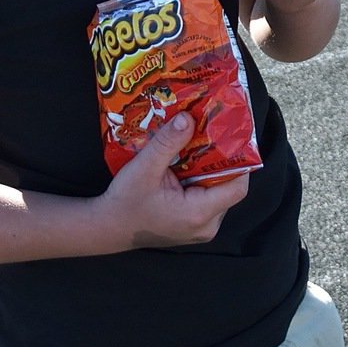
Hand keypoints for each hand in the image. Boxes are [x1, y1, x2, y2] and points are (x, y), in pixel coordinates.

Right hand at [97, 112, 248, 249]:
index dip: (239, 162)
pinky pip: (207, 201)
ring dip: (208, 171)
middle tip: (209, 136)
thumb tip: (188, 118)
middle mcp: (207, 226)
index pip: (237, 187)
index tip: (228, 138)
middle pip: (229, 188)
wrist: (108, 228)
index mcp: (199, 213)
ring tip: (195, 148)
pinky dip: (199, 182)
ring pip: (218, 193)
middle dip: (220, 162)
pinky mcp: (193, 226)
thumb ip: (167, 142)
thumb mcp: (144, 168)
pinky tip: (185, 166)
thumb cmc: (125, 202)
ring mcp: (201, 229)